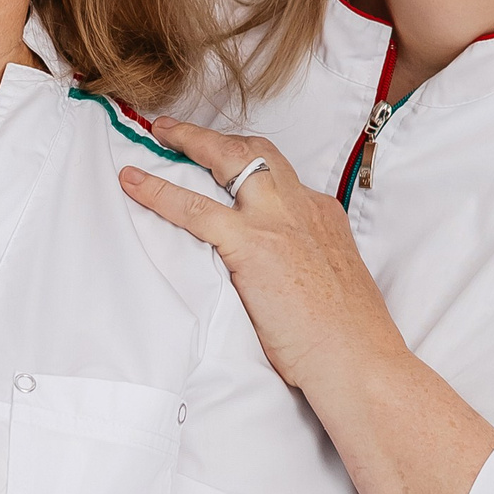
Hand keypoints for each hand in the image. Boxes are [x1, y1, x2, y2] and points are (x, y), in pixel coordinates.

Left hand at [124, 118, 493, 493]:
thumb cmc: (349, 343)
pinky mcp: (253, 245)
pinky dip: (159, 190)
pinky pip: (194, 207)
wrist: (360, 364)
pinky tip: (133, 181)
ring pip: (228, 159)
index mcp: (325, 218)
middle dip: (217, 135)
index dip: (250, 164)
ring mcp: (279, 222)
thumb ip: (307, 268)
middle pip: (258, 151)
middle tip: (179, 130)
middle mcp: (304, 208)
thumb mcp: (334, 287)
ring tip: (156, 132)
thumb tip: (282, 280)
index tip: (228, 162)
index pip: (283, 175)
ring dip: (189, 140)